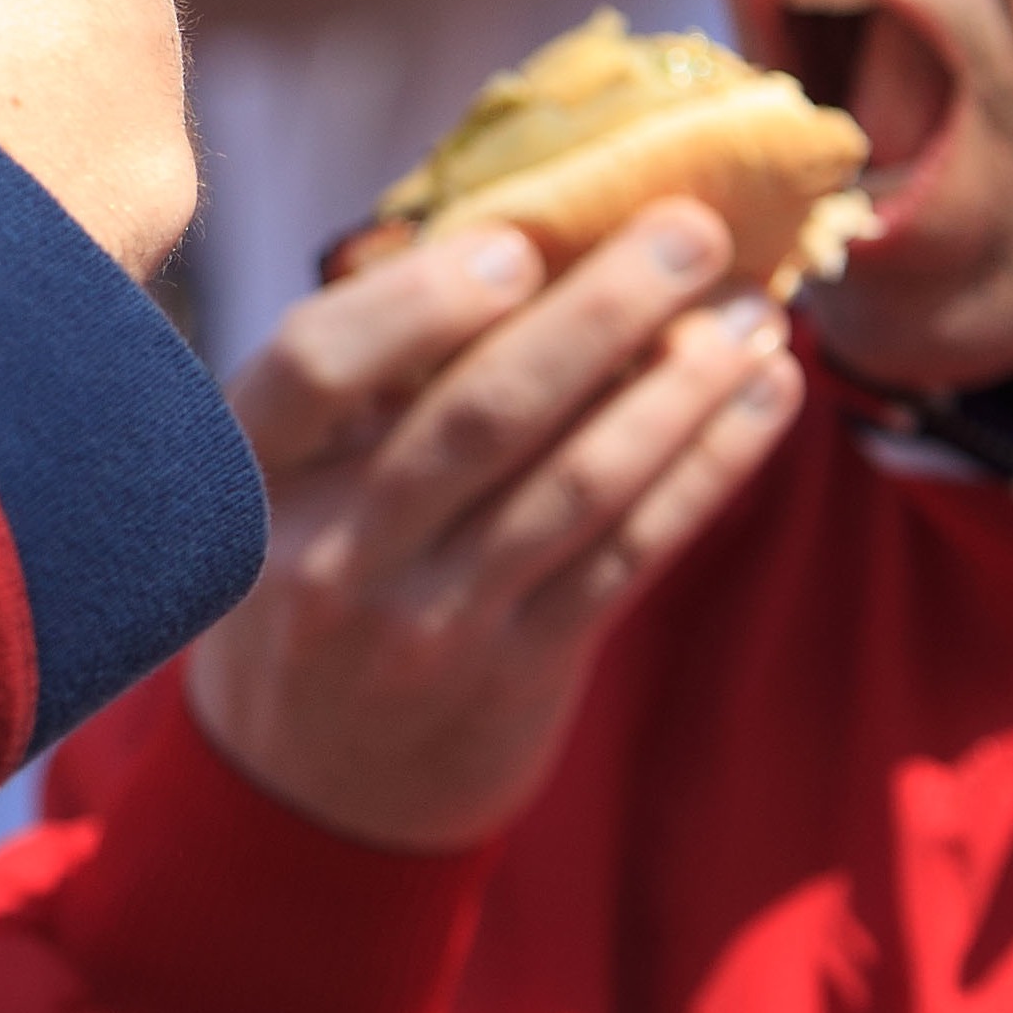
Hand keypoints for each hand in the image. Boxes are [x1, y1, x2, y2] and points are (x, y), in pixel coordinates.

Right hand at [190, 203, 802, 851]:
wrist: (314, 788)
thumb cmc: (306, 577)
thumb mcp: (278, 486)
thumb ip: (361, 384)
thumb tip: (519, 224)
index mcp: (251, 480)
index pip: (313, 368)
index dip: (417, 301)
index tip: (518, 240)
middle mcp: (327, 556)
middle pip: (476, 418)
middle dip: (600, 313)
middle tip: (693, 231)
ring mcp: (426, 624)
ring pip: (575, 485)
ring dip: (680, 388)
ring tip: (754, 312)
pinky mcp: (518, 669)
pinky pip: (629, 551)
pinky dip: (705, 464)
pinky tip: (761, 396)